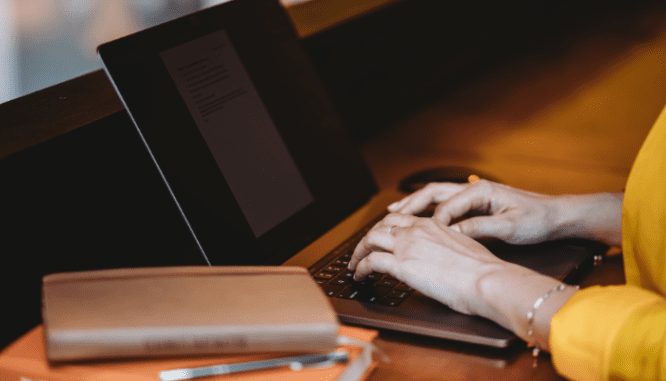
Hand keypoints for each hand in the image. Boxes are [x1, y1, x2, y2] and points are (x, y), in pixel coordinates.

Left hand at [348, 213, 508, 316]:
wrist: (487, 279)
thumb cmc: (483, 270)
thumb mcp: (462, 247)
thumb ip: (444, 246)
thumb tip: (439, 257)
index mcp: (432, 224)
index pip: (399, 219)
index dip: (384, 227)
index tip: (378, 235)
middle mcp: (416, 230)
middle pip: (380, 226)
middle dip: (367, 238)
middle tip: (361, 250)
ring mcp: (407, 246)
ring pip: (370, 239)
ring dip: (358, 252)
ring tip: (354, 264)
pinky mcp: (401, 265)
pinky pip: (370, 262)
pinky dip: (360, 268)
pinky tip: (359, 276)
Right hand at [388, 180, 622, 245]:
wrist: (559, 216)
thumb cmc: (539, 219)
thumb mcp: (511, 226)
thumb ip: (480, 227)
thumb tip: (454, 233)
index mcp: (480, 190)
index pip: (446, 206)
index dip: (430, 222)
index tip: (416, 237)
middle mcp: (474, 189)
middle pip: (433, 193)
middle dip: (410, 204)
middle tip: (389, 216)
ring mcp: (474, 195)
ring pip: (436, 197)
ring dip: (415, 205)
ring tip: (394, 213)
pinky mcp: (477, 205)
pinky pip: (445, 205)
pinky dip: (429, 211)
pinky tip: (420, 220)